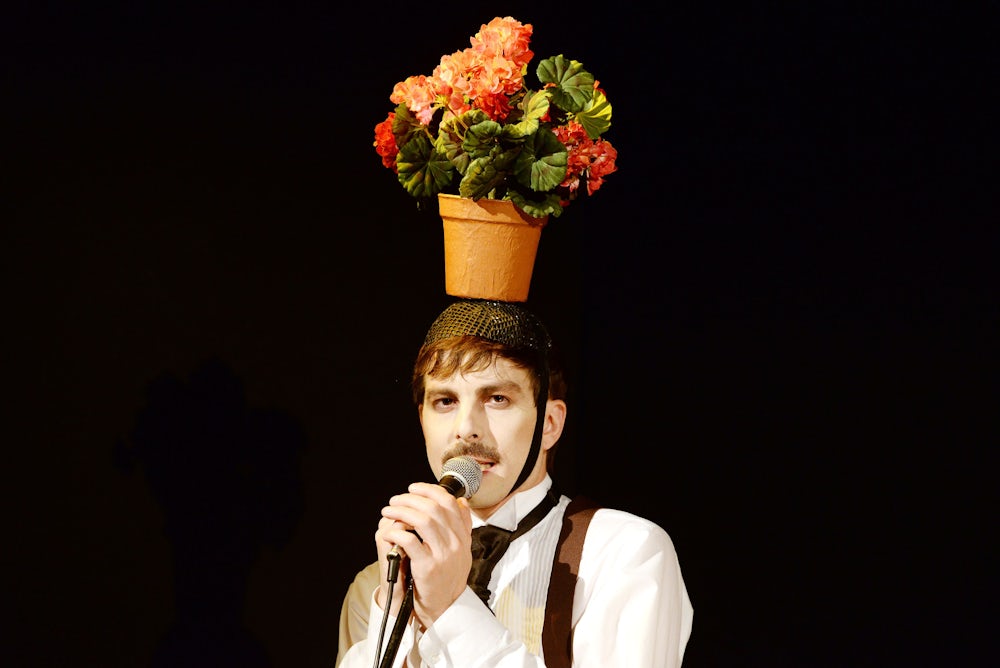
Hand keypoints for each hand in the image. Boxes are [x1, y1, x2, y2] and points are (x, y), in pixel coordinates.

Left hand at [379, 482, 473, 626]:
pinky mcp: (427, 567)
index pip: (449, 502)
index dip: (429, 490)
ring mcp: (443, 555)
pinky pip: (410, 542)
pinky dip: (398, 532)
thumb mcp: (462, 549)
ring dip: (401, 511)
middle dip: (410, 499)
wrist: (445, 606)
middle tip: (395, 500)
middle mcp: (456, 543)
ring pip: (422, 520)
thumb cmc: (449, 577)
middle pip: (433, 508)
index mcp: (463, 536)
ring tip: (388, 511)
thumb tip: (461, 501)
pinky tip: (390, 531)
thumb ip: (462, 525)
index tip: (413, 488)